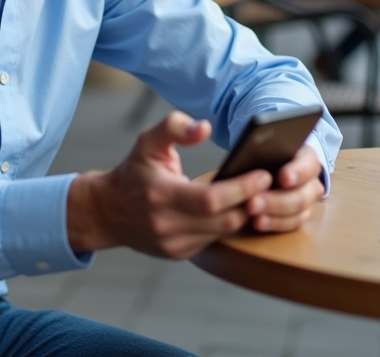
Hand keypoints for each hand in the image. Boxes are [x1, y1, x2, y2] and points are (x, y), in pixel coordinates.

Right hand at [67, 112, 280, 259]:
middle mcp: (166, 225)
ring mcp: (173, 244)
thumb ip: (173, 127)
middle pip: (224, 220)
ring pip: (223, 233)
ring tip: (262, 195)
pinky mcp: (178, 253)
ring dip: (245, 215)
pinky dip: (229, 224)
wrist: (107, 211)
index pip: (211, 199)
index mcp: (160, 195)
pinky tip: (241, 208)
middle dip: (252, 202)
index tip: (263, 174)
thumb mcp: (146, 141)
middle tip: (271, 183)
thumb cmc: (134, 172)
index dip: (241, 189)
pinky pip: (214, 240)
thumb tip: (204, 127)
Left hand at [244, 145, 323, 232]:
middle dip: (277, 201)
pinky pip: (292, 225)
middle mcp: (312, 180)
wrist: (267, 167)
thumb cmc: (267, 154)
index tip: (283, 177)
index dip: (297, 172)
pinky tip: (257, 223)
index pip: (308, 164)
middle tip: (253, 202)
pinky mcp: (301, 215)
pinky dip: (275, 224)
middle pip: (302, 195)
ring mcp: (309, 200)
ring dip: (275, 216)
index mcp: (307, 157)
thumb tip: (252, 155)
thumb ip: (263, 152)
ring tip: (253, 215)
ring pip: (299, 213)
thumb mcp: (264, 148)